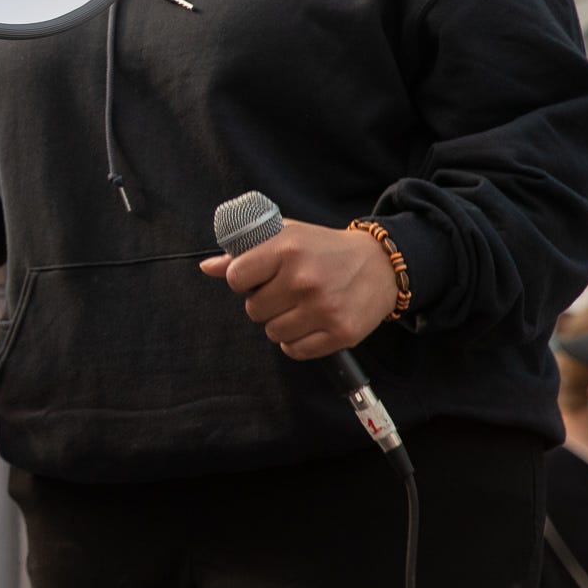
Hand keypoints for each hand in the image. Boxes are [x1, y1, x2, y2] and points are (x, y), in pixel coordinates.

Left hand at [197, 219, 396, 358]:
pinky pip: (296, 351)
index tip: (256, 277)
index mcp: (287, 248)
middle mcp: (304, 279)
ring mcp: (323, 309)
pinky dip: (296, 342)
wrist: (380, 265)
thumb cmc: (324, 249)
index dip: (242, 280)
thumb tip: (207, 267)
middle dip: (263, 302)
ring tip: (298, 306)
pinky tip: (308, 323)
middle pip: (253, 309)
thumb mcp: (286, 236)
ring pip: (272, 332)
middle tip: (284, 291)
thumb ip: (245, 251)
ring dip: (280, 323)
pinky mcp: (341, 333)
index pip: (236, 278)